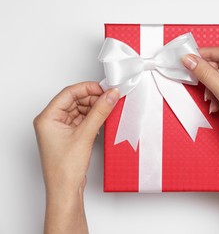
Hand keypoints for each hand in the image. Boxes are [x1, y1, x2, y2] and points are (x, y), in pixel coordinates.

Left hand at [33, 82, 118, 233]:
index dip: (88, 88)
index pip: (69, 93)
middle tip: (110, 98)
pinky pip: (83, 120)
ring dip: (95, 108)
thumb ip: (99, 112)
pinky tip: (104, 119)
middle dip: (93, 98)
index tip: (105, 89)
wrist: (65, 190)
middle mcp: (52, 121)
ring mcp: (60, 129)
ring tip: (109, 108)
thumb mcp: (85, 135)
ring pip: (80, 109)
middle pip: (75, 100)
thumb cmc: (64, 169)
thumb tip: (110, 96)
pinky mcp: (69, 136)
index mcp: (47, 117)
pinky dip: (94, 118)